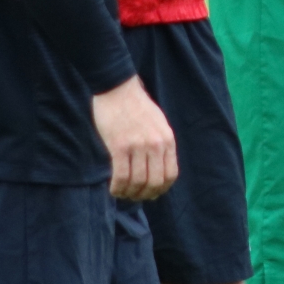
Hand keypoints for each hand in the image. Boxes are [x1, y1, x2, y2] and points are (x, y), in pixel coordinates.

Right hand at [92, 74, 177, 200]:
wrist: (117, 87)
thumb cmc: (135, 105)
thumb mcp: (157, 123)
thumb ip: (160, 144)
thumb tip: (157, 169)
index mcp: (167, 139)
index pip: (170, 175)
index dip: (161, 189)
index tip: (150, 193)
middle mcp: (155, 144)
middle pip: (155, 182)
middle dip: (144, 194)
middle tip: (134, 196)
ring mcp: (138, 145)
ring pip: (137, 182)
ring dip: (129, 193)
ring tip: (121, 193)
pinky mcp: (119, 145)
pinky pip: (121, 176)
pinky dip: (117, 188)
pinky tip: (113, 188)